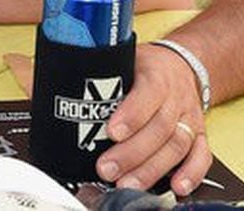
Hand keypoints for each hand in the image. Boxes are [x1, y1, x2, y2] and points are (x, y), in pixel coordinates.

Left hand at [95, 44, 211, 195]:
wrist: (180, 65)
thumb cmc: (145, 65)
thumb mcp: (120, 57)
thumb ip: (91, 70)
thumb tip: (42, 78)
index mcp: (155, 74)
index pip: (147, 93)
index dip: (131, 115)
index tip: (111, 132)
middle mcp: (175, 97)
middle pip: (159, 127)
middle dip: (133, 152)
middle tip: (107, 168)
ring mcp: (189, 117)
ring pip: (177, 144)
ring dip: (153, 168)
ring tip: (129, 183)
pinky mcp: (199, 134)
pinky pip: (201, 155)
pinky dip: (191, 173)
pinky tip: (176, 186)